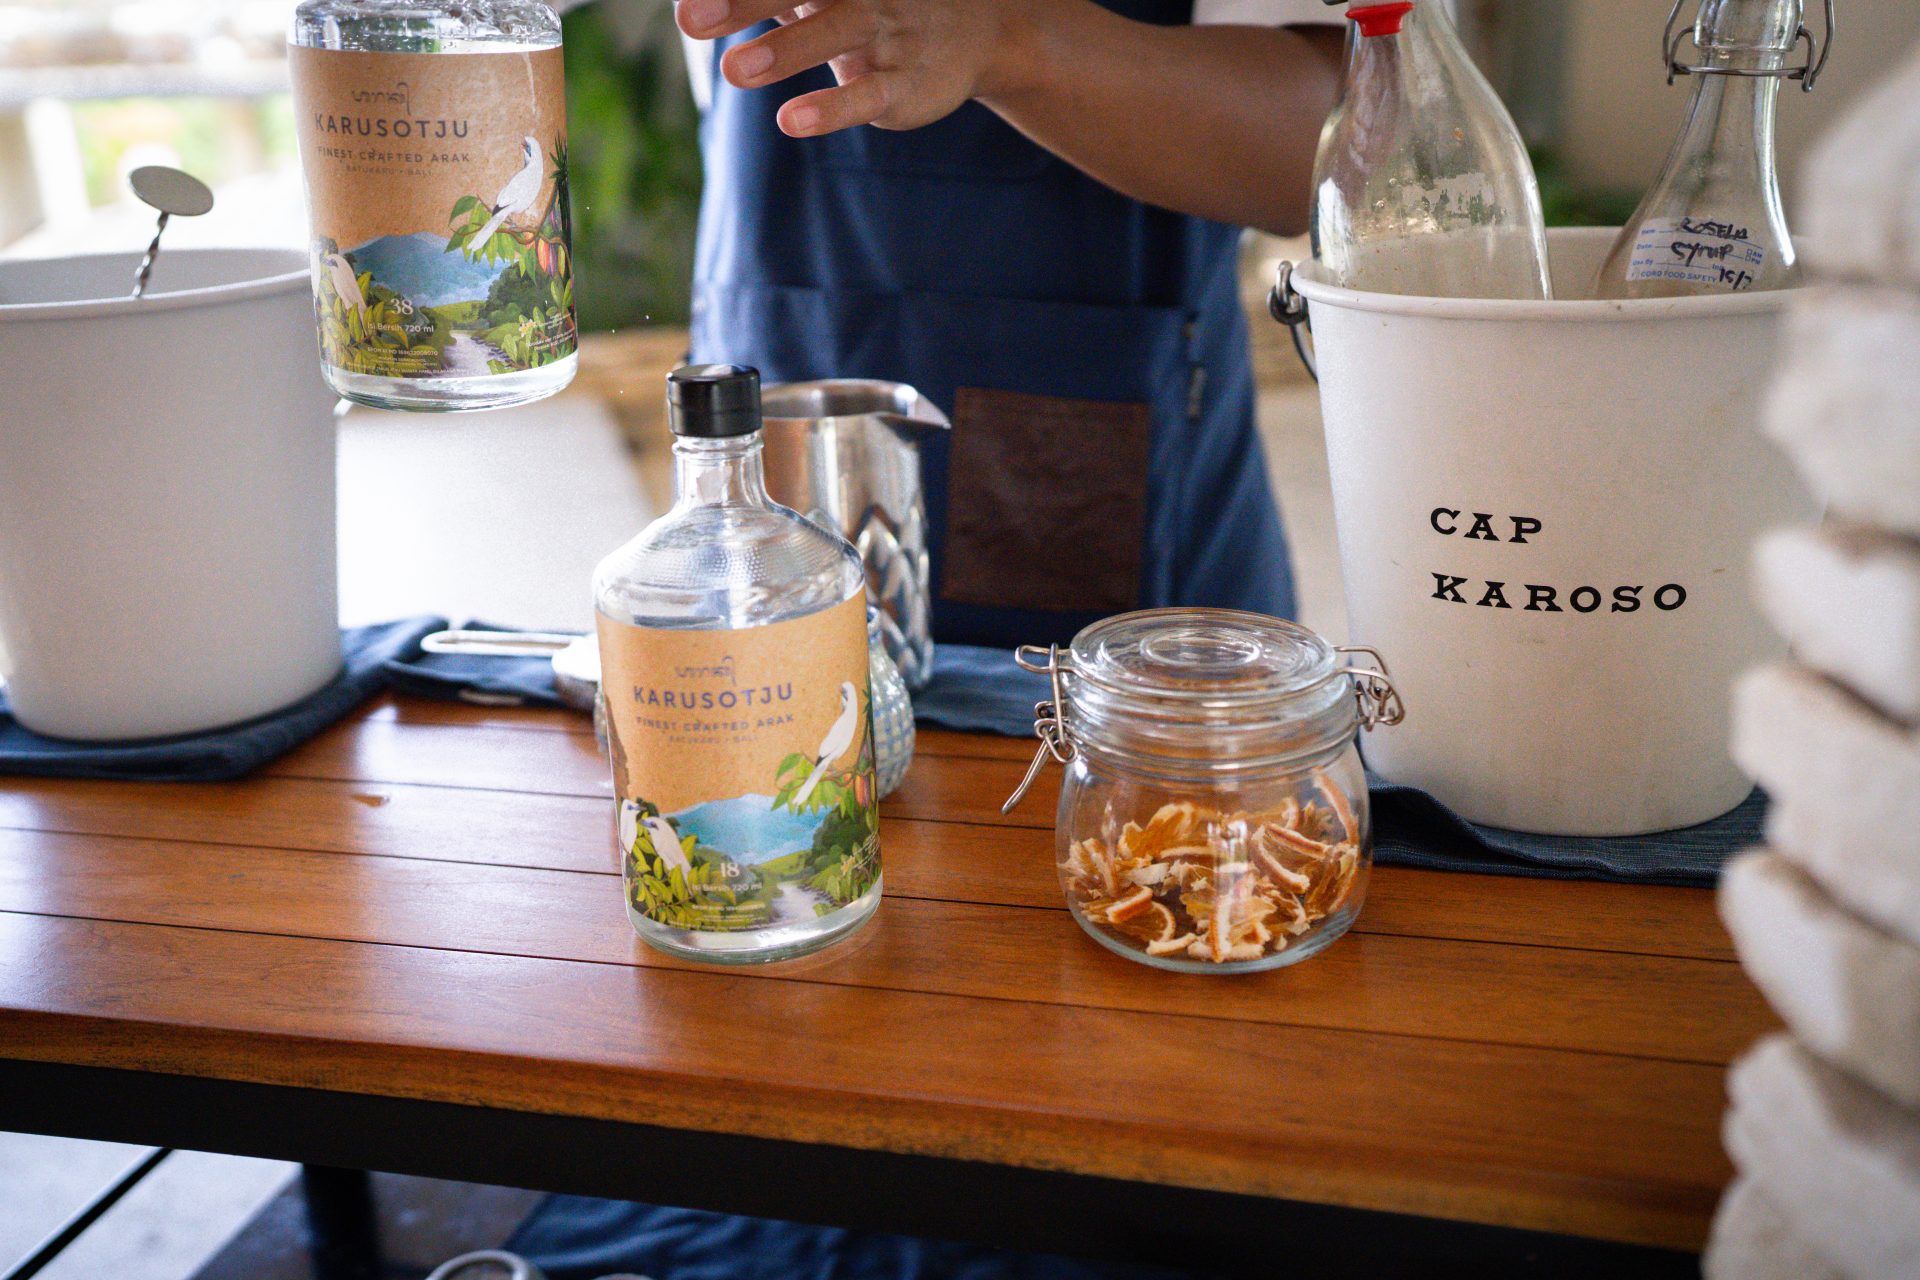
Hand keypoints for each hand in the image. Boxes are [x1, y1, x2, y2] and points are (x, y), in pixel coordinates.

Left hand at [675, 0, 1030, 136]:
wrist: (979, 32)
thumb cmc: (875, 5)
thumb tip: (696, 5)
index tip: (688, 5)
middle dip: (745, 1)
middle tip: (689, 18)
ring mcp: (888, 35)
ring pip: (836, 34)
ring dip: (785, 50)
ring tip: (733, 70)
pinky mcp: (904, 86)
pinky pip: (867, 96)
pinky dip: (831, 107)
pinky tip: (792, 120)